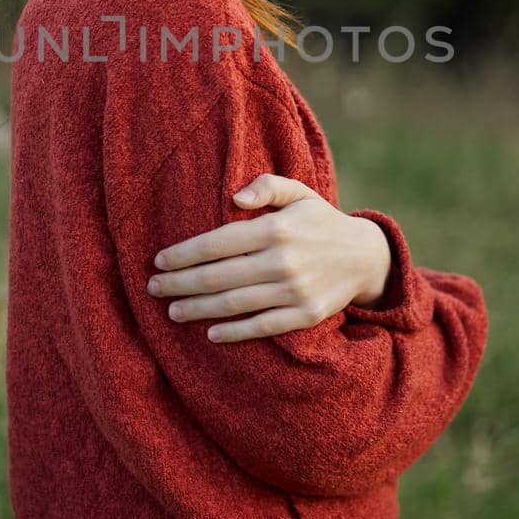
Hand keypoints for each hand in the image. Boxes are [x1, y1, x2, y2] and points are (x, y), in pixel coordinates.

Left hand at [145, 173, 393, 342]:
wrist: (365, 257)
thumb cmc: (320, 222)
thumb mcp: (299, 192)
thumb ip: (266, 185)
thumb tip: (234, 196)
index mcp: (276, 228)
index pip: (218, 243)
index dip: (184, 254)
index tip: (159, 261)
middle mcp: (283, 261)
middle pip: (218, 276)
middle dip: (180, 283)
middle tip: (153, 288)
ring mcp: (295, 291)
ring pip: (234, 303)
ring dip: (198, 308)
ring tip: (172, 310)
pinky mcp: (305, 315)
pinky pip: (262, 326)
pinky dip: (234, 331)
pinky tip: (210, 332)